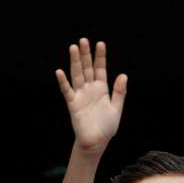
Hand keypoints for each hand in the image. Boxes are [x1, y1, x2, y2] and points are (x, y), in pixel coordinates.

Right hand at [55, 38, 127, 154]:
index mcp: (102, 89)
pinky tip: (60, 72)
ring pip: (77, 75)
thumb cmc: (106, 126)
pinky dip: (63, 82)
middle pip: (87, 68)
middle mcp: (90, 89)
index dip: (100, 57)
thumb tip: (123, 75)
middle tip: (83, 40)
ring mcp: (80, 95)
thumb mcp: (116, 108)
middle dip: (86, 54)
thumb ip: (119, 92)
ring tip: (73, 48)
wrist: (97, 142)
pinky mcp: (73, 104)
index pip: (100, 69)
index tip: (100, 44)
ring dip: (75, 62)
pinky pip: (67, 91)